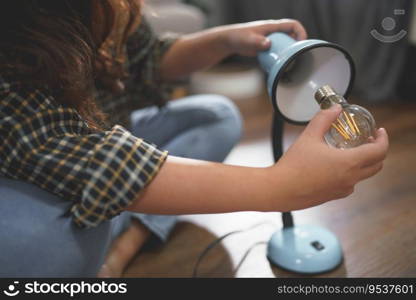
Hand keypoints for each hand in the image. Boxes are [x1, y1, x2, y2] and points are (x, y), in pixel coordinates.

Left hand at [220, 19, 307, 56]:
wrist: (230, 41)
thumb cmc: (238, 37)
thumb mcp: (248, 39)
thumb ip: (257, 42)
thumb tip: (268, 44)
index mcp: (272, 26)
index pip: (292, 25)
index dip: (301, 32)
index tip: (302, 44)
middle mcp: (274, 31)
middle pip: (292, 35)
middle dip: (298, 44)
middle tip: (298, 56)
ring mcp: (271, 39)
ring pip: (286, 43)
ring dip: (290, 52)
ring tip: (291, 62)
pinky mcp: (267, 46)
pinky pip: (279, 50)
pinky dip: (281, 56)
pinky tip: (280, 65)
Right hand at [270, 105, 388, 210]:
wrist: (280, 190)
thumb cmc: (293, 165)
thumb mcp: (309, 136)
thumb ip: (324, 119)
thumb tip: (334, 109)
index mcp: (348, 163)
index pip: (379, 151)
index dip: (383, 139)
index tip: (378, 132)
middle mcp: (350, 178)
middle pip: (377, 165)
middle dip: (377, 151)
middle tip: (367, 140)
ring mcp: (343, 189)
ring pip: (364, 175)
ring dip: (364, 163)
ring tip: (349, 152)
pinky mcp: (334, 196)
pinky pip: (350, 184)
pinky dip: (350, 173)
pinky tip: (335, 166)